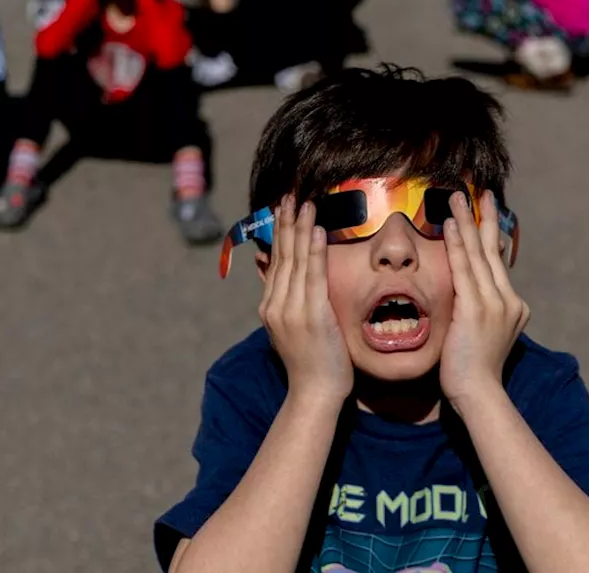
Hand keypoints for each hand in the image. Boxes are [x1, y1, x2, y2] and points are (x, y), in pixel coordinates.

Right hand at [260, 197, 354, 403]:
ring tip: (306, 203)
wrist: (315, 394)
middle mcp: (276, 305)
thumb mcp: (292, 330)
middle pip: (281, 255)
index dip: (280, 234)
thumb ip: (287, 303)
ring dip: (301, 229)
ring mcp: (291, 310)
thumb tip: (282, 280)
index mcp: (270, 307)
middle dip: (286, 223)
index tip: (283, 209)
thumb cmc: (312, 364)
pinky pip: (313, 276)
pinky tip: (318, 231)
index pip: (275, 262)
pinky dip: (315, 251)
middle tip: (290, 195)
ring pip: (296, 261)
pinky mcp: (312, 316)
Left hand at [439, 190, 530, 414]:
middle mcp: (507, 300)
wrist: (478, 394)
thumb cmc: (473, 370)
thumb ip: (480, 315)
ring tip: (456, 196)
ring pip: (477, 253)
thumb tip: (469, 302)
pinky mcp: (474, 309)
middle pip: (492, 249)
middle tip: (477, 191)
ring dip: (465, 222)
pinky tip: (449, 224)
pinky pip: (463, 268)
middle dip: (483, 218)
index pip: (498, 263)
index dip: (491, 235)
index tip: (485, 211)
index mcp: (512, 306)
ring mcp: (493, 303)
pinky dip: (456, 244)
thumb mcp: (482, 336)